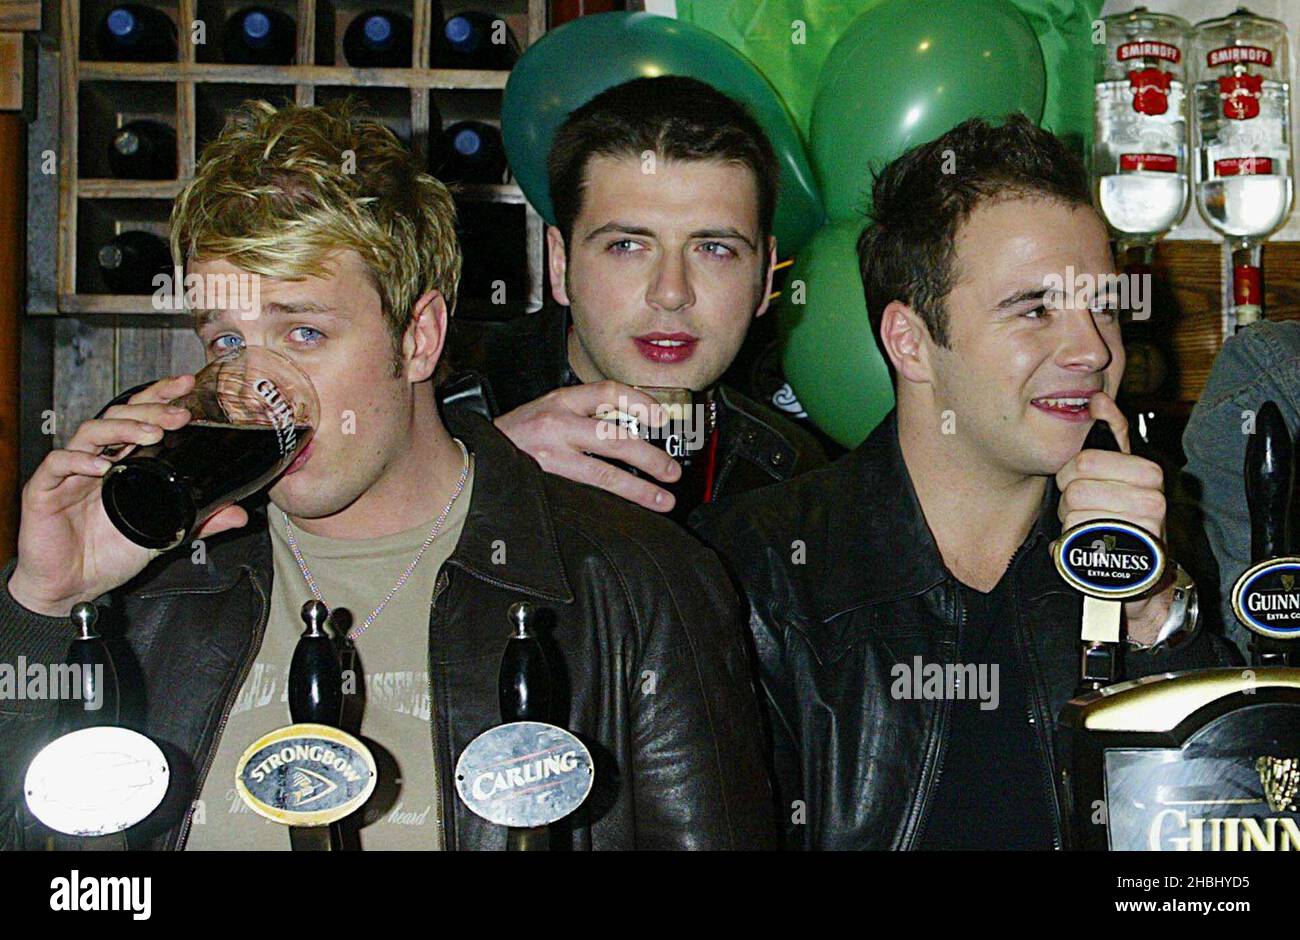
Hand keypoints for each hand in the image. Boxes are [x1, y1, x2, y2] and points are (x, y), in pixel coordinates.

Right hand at [7, 374, 249, 617]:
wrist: (74, 588)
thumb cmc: (112, 554)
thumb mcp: (166, 534)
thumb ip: (202, 522)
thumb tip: (242, 515)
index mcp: (124, 462)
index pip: (140, 416)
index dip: (161, 396)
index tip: (188, 385)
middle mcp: (97, 459)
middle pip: (119, 417)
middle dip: (150, 410)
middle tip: (179, 414)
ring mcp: (70, 473)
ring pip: (90, 433)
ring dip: (123, 429)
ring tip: (152, 434)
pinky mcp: (44, 491)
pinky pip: (57, 465)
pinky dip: (78, 461)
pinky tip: (103, 466)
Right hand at [494, 380, 681, 512]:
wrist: (473, 457)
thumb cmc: (516, 435)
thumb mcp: (548, 410)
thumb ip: (584, 415)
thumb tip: (633, 431)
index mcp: (560, 401)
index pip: (607, 391)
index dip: (639, 402)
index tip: (661, 418)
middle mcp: (556, 424)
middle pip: (615, 438)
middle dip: (650, 457)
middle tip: (671, 471)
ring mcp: (549, 456)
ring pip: (603, 472)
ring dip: (638, 488)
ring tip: (661, 499)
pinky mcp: (544, 482)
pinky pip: (585, 494)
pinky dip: (610, 504)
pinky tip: (626, 513)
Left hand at [1055, 392, 1170, 644]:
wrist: (1139, 576)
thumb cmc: (1122, 517)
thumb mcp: (1117, 471)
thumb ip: (1110, 434)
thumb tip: (1098, 397)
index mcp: (1148, 472)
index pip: (1084, 461)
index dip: (1072, 473)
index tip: (1083, 482)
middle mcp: (1153, 500)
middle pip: (1076, 488)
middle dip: (1071, 500)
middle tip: (1087, 510)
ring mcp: (1144, 531)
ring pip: (1075, 515)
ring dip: (1073, 524)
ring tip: (1092, 529)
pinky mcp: (1127, 561)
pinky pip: (1079, 544)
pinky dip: (1074, 547)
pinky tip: (1090, 548)